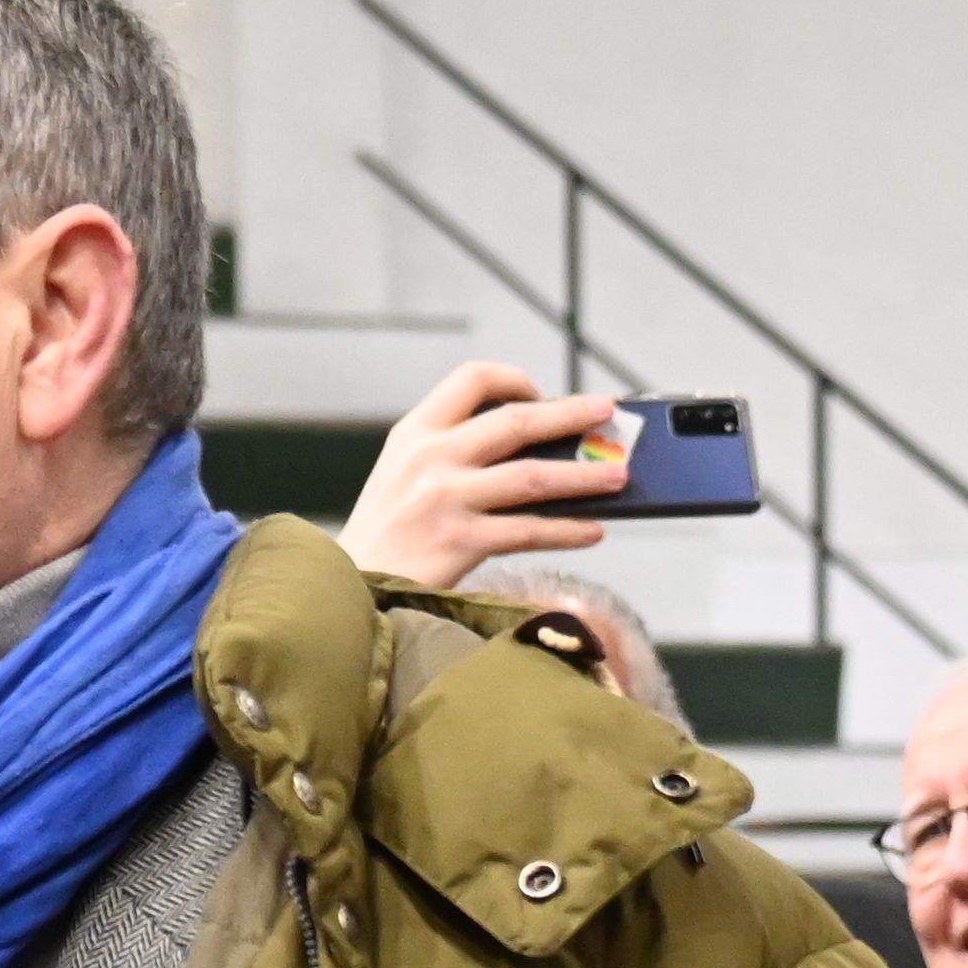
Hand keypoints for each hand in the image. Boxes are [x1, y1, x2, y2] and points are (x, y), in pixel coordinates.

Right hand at [341, 364, 633, 589]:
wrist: (348, 588)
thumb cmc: (385, 534)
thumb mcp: (401, 474)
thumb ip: (451, 452)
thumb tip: (541, 448)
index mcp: (414, 433)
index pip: (472, 379)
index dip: (515, 380)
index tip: (540, 395)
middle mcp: (430, 458)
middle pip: (516, 422)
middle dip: (571, 414)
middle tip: (607, 412)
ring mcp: (445, 500)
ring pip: (533, 477)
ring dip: (585, 475)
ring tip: (620, 476)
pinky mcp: (459, 542)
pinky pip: (529, 531)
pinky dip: (567, 529)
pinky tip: (593, 530)